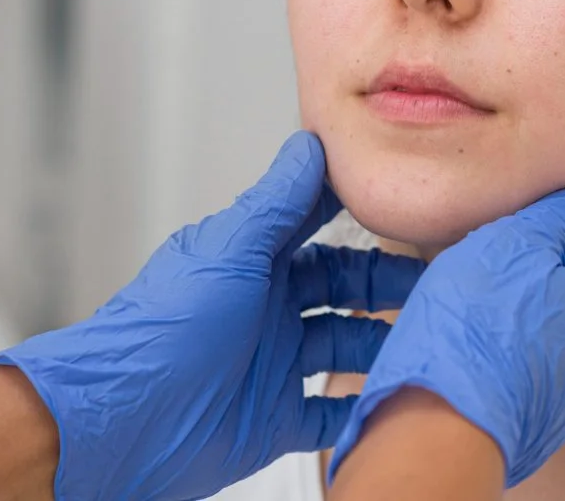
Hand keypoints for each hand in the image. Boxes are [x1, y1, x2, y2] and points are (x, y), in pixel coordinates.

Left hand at [0, 132, 425, 500]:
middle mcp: (267, 308)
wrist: (124, 421)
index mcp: (253, 261)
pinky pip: (331, 411)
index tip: (410, 205)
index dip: (360, 215)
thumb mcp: (229, 253)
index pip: (317, 226)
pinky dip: (361, 408)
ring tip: (428, 339)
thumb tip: (309, 144)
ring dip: (384, 344)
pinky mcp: (275, 418)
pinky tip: (394, 395)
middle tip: (439, 284)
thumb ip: (275, 204)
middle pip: (344, 288)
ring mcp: (273, 363)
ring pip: (346, 346)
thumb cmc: (164, 330)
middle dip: (388, 285)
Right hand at [328, 188, 564, 487]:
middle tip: (525, 220)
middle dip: (563, 248)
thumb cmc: (476, 333)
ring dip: (536, 291)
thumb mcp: (515, 245)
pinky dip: (520, 328)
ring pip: (562, 319)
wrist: (440, 430)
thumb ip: (558, 217)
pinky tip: (485, 319)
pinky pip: (537, 353)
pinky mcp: (539, 411)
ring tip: (496, 268)